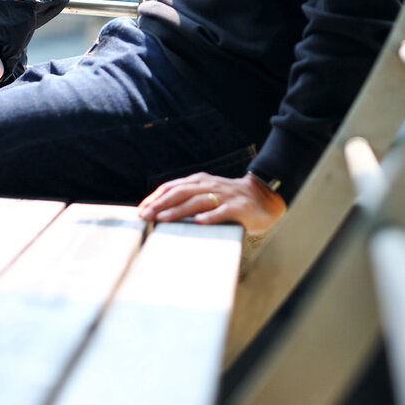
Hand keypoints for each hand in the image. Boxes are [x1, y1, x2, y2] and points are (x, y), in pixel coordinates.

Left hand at [137, 171, 286, 236]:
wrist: (263, 198)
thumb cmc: (229, 200)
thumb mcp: (207, 194)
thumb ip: (188, 200)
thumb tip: (159, 213)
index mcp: (200, 181)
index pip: (173, 186)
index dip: (156, 197)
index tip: (141, 210)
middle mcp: (210, 185)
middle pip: (181, 192)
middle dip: (161, 204)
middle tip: (146, 216)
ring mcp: (225, 195)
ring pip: (198, 201)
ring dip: (179, 210)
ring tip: (163, 219)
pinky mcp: (238, 207)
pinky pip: (222, 211)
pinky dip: (210, 216)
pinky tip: (199, 222)